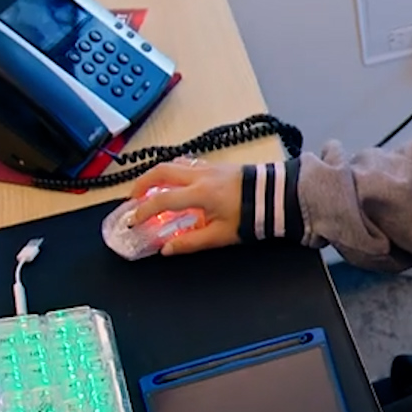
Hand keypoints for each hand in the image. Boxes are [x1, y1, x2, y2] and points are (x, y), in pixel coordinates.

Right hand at [127, 159, 242, 255]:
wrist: (278, 195)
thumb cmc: (253, 215)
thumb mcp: (220, 235)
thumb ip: (190, 242)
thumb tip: (167, 249)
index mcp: (200, 193)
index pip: (161, 200)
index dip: (142, 210)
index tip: (134, 220)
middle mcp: (200, 175)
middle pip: (160, 171)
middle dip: (142, 183)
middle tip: (133, 198)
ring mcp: (209, 167)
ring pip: (174, 163)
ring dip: (157, 174)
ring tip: (151, 189)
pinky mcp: (217, 165)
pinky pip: (188, 163)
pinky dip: (175, 170)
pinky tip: (176, 182)